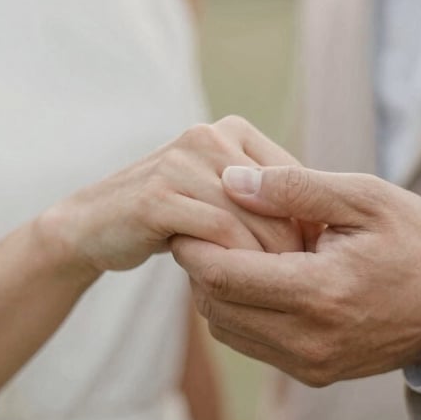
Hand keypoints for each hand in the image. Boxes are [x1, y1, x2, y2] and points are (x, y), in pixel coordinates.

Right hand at [40, 117, 303, 273]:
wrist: (95, 225)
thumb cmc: (171, 216)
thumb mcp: (219, 197)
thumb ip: (263, 199)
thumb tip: (325, 228)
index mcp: (231, 130)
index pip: (293, 177)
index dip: (309, 222)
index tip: (315, 261)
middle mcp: (207, 136)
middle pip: (277, 197)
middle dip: (292, 244)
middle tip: (299, 282)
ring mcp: (180, 162)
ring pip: (250, 216)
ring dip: (267, 259)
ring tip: (272, 289)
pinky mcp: (158, 195)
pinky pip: (218, 231)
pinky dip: (235, 261)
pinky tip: (236, 284)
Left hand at [172, 165, 420, 385]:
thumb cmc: (415, 241)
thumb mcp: (366, 197)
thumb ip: (296, 187)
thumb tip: (233, 181)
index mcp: (322, 292)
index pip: (225, 276)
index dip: (194, 245)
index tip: (188, 216)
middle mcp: (310, 339)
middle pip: (215, 306)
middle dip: (197, 266)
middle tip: (200, 228)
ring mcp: (311, 363)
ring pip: (226, 328)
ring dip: (214, 289)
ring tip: (227, 249)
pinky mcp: (313, 373)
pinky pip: (250, 343)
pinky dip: (236, 310)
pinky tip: (253, 277)